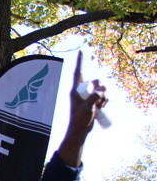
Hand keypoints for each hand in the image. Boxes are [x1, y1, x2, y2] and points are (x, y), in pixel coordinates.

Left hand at [57, 51, 106, 167]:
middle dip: (101, 87)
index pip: (79, 73)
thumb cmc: (79, 120)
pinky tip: (102, 107)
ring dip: (104, 96)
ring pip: (102, 88)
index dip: (81, 61)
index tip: (82, 50)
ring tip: (99, 106)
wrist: (80, 131)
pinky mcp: (94, 101)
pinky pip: (104, 95)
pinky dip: (106, 100)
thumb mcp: (87, 107)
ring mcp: (88, 96)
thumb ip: (95, 97)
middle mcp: (81, 91)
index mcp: (75, 90)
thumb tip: (103, 90)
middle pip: (96, 81)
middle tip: (98, 99)